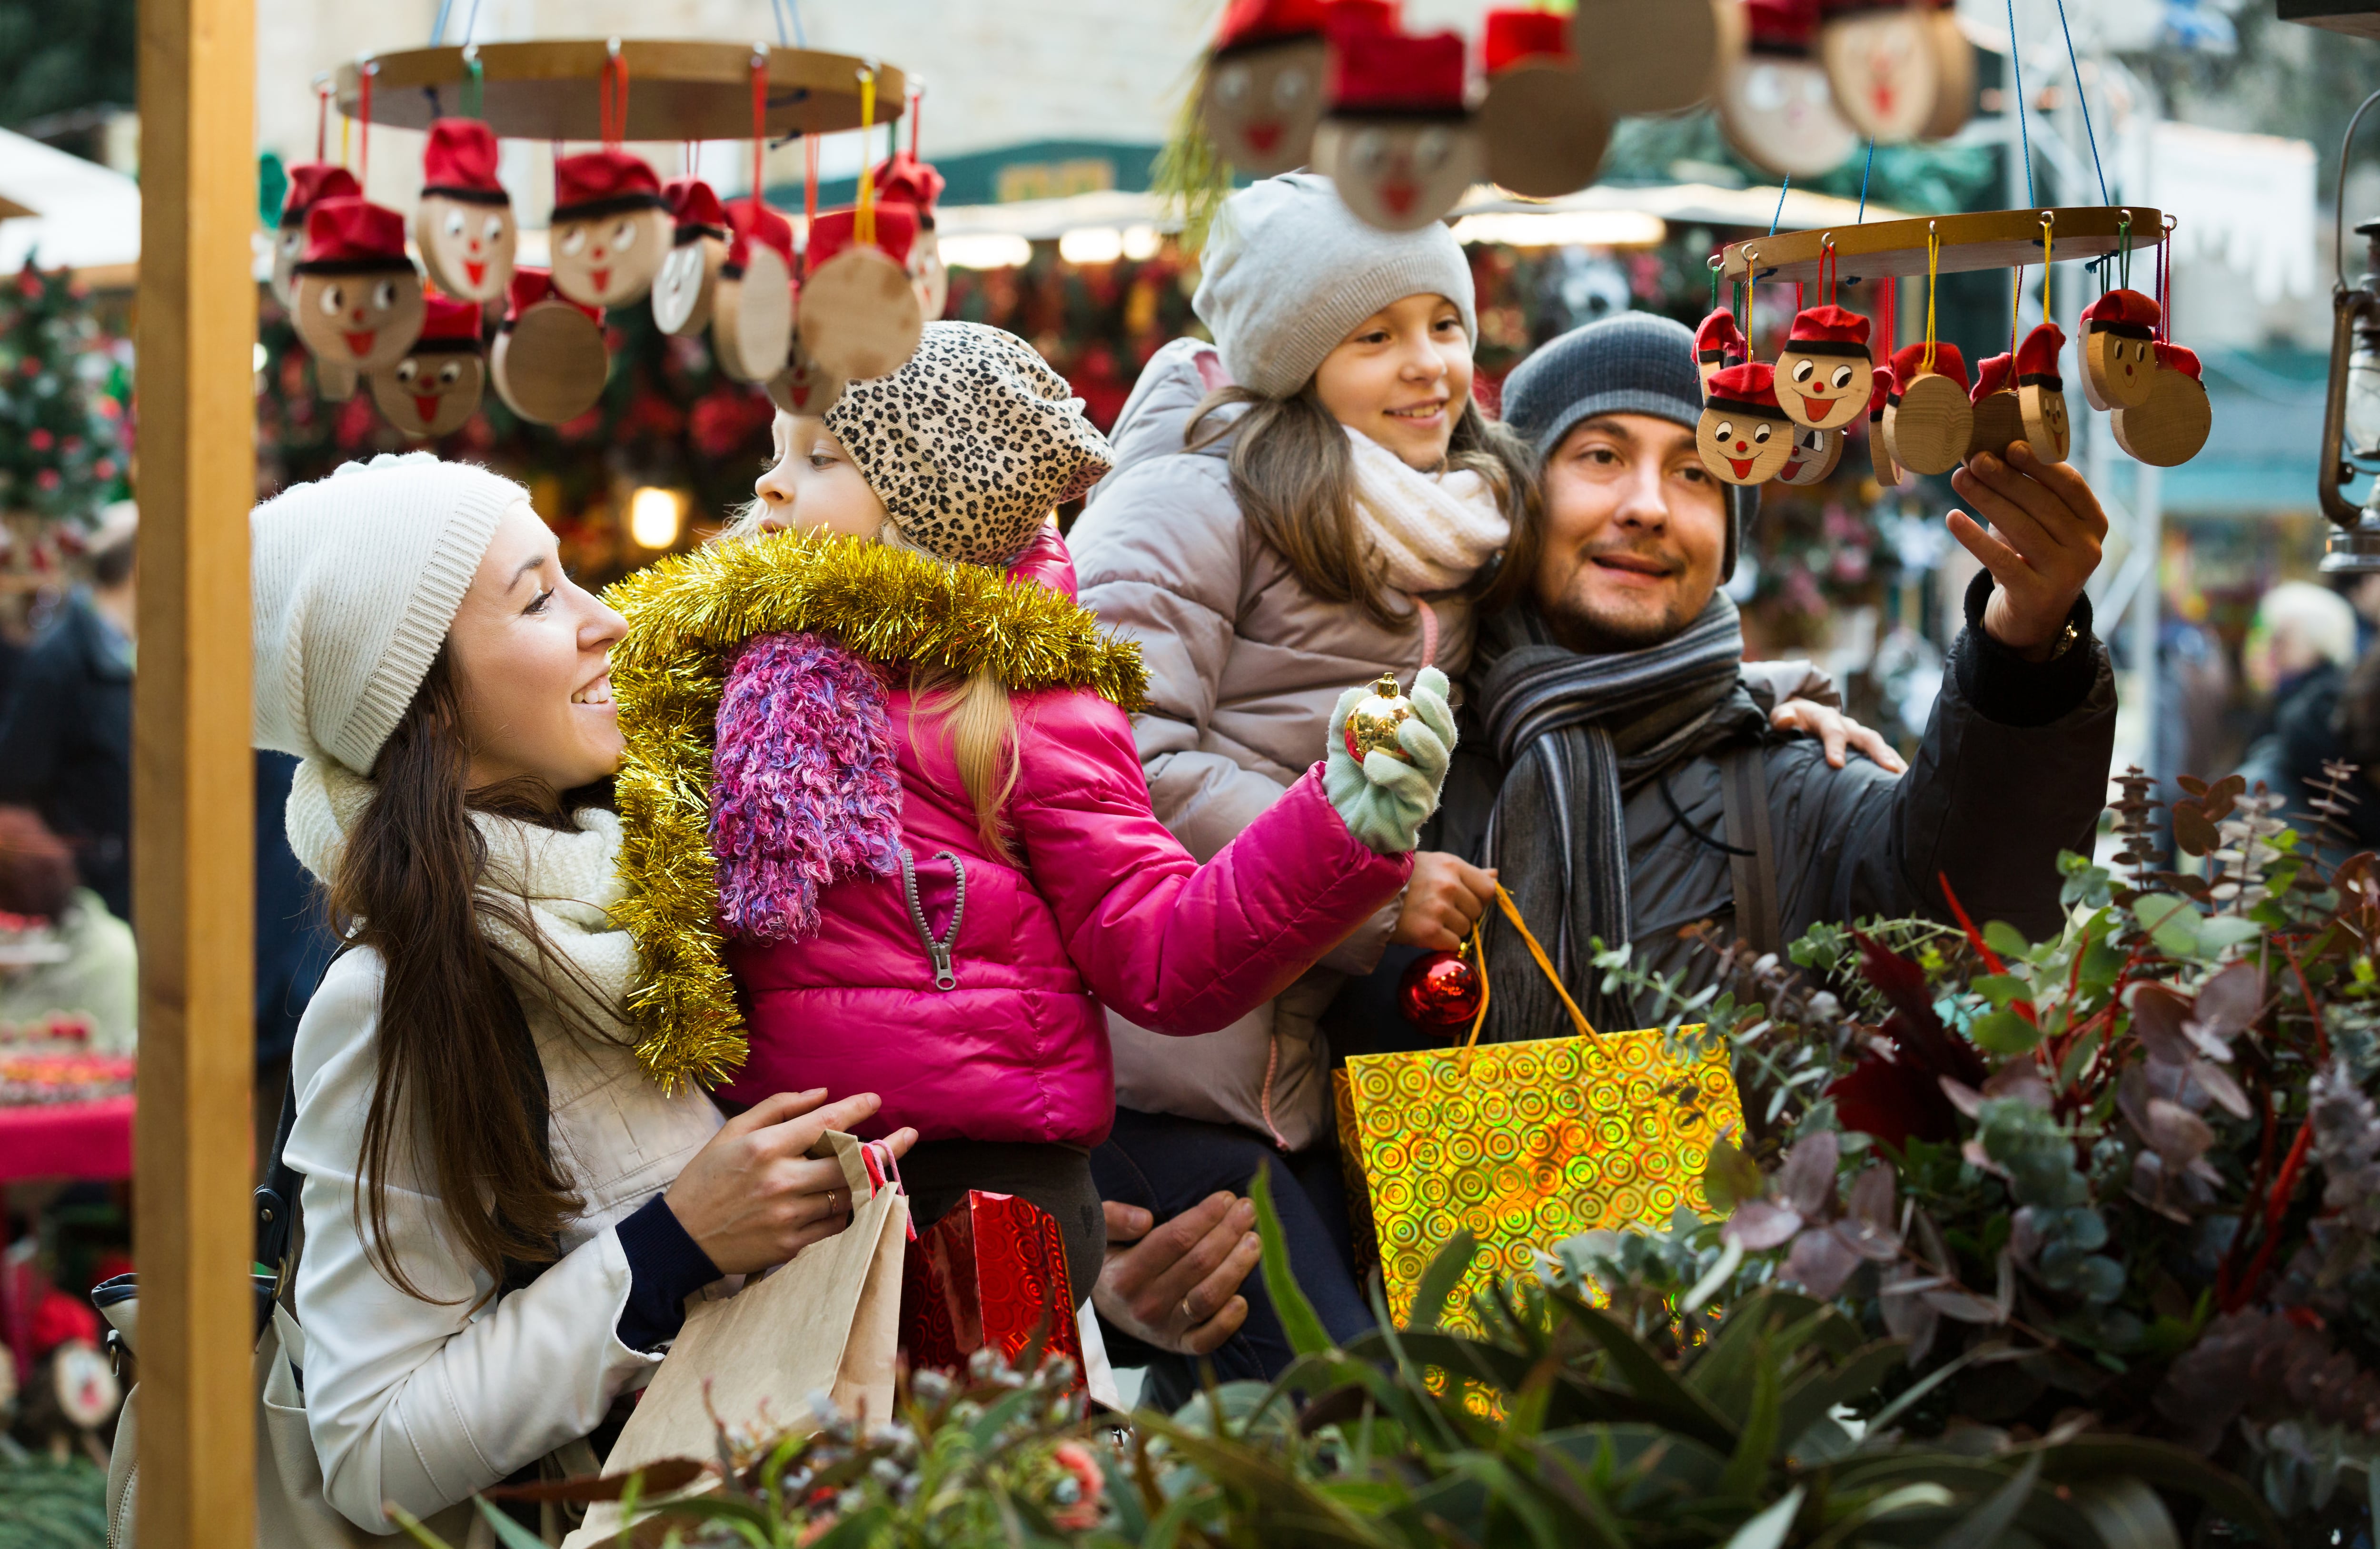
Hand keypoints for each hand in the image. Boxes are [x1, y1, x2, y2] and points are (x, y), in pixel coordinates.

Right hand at [664, 1088, 917, 1275]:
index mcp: (765, 1148)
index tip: (876, 1100)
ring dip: (869, 1180)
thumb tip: (822, 1094)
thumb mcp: (732, 1132)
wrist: (680, 1239)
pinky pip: (836, 1223)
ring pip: (848, 1196)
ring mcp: (788, 1216)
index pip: (825, 1123)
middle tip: (908, 1136)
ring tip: (882, 1166)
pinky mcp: (792, 1245)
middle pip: (850, 1163)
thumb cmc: (706, 1178)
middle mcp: (781, 1181)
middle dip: (886, 1147)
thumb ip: (778, 1108)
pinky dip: (846, 1209)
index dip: (857, 1109)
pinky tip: (847, 1198)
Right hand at [1092, 1193, 1261, 1357]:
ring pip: (1208, 1297)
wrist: (1104, 1309)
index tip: (1226, 1197)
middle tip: (1248, 1210)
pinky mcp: (1178, 1345)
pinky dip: (1228, 1322)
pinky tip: (1244, 1300)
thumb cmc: (1110, 1262)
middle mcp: (1145, 1304)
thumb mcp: (1097, 1236)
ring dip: (1236, 1267)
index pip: (1174, 1240)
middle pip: (1198, 1264)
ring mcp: (1163, 1328)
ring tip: (1254, 1241)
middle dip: (1228, 1232)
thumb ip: (1112, 1220)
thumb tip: (1144, 1219)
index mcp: (1124, 1274)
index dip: (1205, 1216)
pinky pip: (1206, 1340)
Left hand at [1324, 666, 1456, 854]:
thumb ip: (1347, 716)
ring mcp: (1425, 790)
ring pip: (1438, 762)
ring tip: (1403, 731)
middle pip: (1445, 737)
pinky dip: (1396, 773)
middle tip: (1418, 696)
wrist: (1338, 821)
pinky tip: (1373, 765)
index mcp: (1416, 744)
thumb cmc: (1349, 781)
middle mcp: (1427, 766)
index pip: (1435, 717)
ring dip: (1424, 742)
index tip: (1427, 678)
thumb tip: (1357, 693)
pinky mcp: (1415, 813)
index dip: (1437, 697)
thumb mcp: (1341, 743)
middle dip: (1437, 713)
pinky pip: (1415, 791)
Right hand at [1391, 851, 1498, 949]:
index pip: (1488, 888)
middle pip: (1476, 911)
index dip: (1479, 897)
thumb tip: (1495, 875)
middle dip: (1463, 913)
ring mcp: (1438, 909)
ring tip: (1430, 918)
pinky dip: (1443, 942)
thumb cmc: (1407, 878)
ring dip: (1452, 928)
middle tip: (1440, 910)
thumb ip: (1468, 872)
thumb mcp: (1436, 865)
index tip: (1464, 900)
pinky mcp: (1429, 931)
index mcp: (1451, 866)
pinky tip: (1427, 931)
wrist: (1369, 895)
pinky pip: (1454, 943)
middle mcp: (1448, 885)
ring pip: (1465, 929)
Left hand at [1769, 700, 1906, 773]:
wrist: (1805, 713)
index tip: (1837, 764)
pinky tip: (1902, 786)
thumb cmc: (1792, 719)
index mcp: (1825, 718)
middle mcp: (1847, 726)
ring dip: (1894, 761)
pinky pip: (1884, 756)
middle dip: (1879, 753)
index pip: (1832, 730)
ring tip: (1905, 780)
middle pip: (1867, 737)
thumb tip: (1784, 721)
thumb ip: (1782, 718)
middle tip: (1890, 770)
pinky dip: (1894, 766)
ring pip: (1881, 747)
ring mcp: (1859, 736)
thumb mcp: (1783, 715)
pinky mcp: (1866, 748)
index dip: (1835, 746)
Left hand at [1947, 441, 2107, 661]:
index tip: (2010, 445)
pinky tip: (1952, 518)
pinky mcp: (2037, 596)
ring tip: (1960, 479)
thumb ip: (2026, 493)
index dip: (2040, 464)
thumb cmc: (2031, 556)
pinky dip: (1973, 538)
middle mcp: (2088, 548)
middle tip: (1976, 459)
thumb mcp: (2036, 523)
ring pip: (2021, 529)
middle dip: (2006, 478)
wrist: (2031, 617)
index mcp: (2094, 522)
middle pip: (2042, 504)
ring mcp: (2066, 575)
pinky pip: (2001, 561)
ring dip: (1987, 500)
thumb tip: (1988, 452)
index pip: (2070, 485)